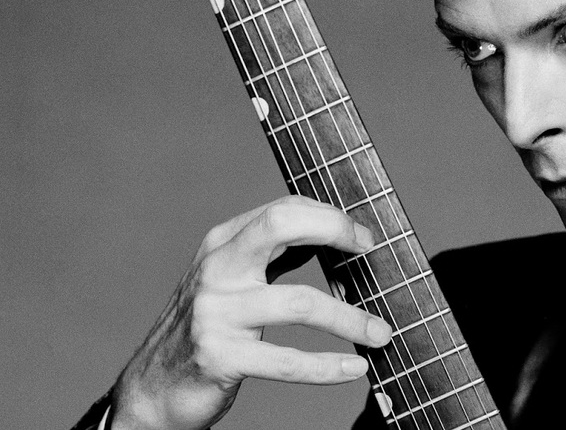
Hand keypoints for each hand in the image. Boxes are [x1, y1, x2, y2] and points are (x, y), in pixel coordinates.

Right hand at [110, 195, 390, 429]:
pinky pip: (287, 360)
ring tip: (381, 333)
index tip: (363, 237)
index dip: (330, 217)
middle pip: (279, 224)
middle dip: (333, 229)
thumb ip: (274, 256)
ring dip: (350, 319)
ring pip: (299, 302)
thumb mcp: (234, 281)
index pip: (283, 209)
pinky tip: (354, 367)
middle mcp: (217, 269)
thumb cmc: (207, 328)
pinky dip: (327, 366)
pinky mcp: (219, 356)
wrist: (151, 390)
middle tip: (370, 252)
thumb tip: (338, 238)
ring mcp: (216, 312)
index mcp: (223, 243)